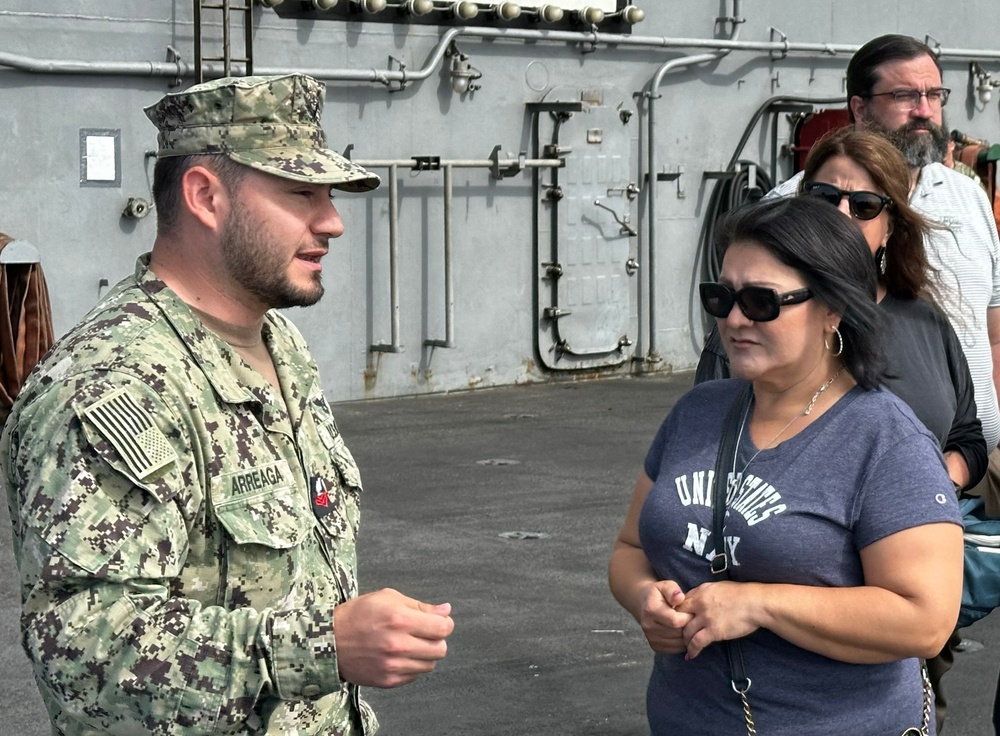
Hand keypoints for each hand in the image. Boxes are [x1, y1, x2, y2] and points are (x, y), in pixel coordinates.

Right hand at [334, 588, 454, 687]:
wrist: (329, 641)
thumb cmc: (358, 614)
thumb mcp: (388, 598)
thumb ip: (420, 606)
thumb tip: (445, 610)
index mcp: (400, 620)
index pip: (443, 628)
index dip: (444, 623)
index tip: (439, 622)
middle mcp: (399, 645)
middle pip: (441, 649)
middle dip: (436, 639)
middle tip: (424, 633)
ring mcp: (393, 666)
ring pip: (430, 664)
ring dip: (425, 654)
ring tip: (409, 644)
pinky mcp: (387, 681)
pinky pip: (414, 676)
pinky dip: (412, 666)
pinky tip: (399, 656)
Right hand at [637, 580, 693, 653]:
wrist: (645, 604)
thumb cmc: (659, 593)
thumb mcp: (665, 586)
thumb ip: (673, 590)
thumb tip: (679, 597)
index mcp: (651, 610)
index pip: (675, 621)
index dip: (688, 617)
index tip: (691, 611)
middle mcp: (648, 626)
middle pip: (677, 633)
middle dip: (688, 626)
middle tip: (690, 618)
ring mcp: (650, 638)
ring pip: (678, 643)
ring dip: (686, 635)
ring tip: (685, 624)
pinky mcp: (654, 646)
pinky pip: (675, 649)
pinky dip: (682, 642)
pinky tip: (681, 632)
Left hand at [675, 581, 760, 658]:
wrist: (755, 603)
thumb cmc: (741, 594)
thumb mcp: (718, 588)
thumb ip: (704, 594)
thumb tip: (697, 600)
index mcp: (700, 591)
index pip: (680, 603)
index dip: (677, 614)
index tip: (678, 622)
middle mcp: (700, 603)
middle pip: (679, 617)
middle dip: (676, 628)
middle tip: (677, 636)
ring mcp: (706, 618)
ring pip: (686, 632)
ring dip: (684, 641)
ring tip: (685, 646)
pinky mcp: (714, 631)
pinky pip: (697, 642)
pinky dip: (692, 650)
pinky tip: (691, 655)